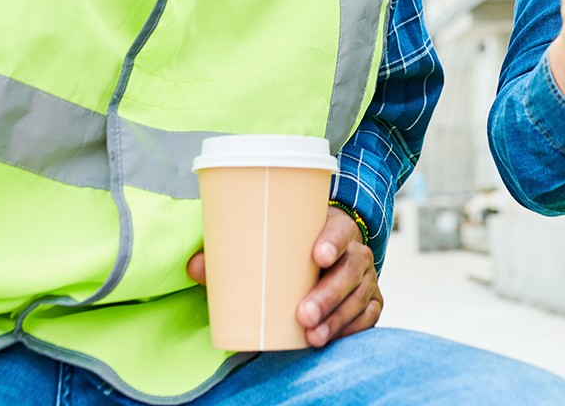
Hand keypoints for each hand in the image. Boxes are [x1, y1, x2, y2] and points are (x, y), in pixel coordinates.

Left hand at [186, 205, 382, 347]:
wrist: (330, 251)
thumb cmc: (294, 246)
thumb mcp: (273, 241)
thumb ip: (234, 253)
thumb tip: (193, 265)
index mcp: (334, 226)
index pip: (341, 228)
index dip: (333, 240)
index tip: (316, 256)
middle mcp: (356, 250)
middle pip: (351, 268)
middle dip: (329, 293)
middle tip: (303, 314)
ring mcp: (366, 277)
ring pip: (360, 296)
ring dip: (337, 318)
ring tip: (312, 337)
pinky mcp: (370, 299)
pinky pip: (368, 315)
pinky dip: (353, 328)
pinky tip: (332, 338)